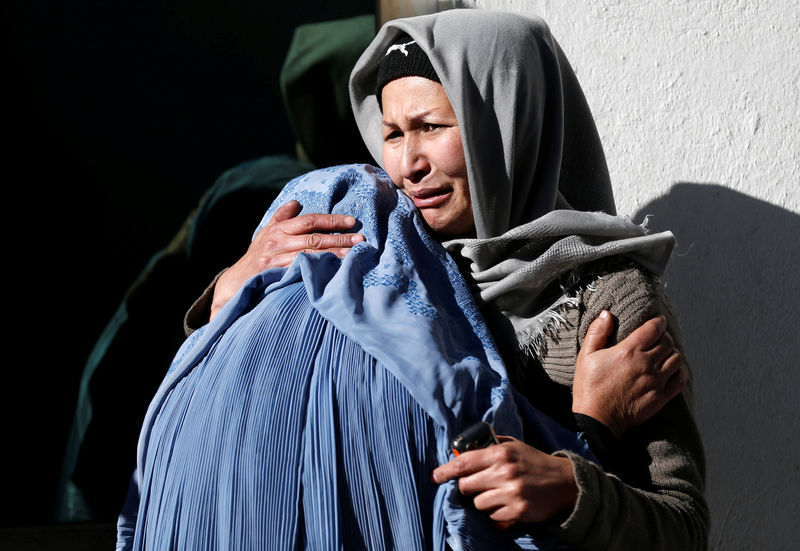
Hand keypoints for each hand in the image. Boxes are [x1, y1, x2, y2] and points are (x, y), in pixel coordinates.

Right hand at [210, 200, 363, 319]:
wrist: (236, 282)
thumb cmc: (256, 256)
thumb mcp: (265, 233)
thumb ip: (281, 217)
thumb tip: (296, 202)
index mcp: (278, 229)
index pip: (309, 220)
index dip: (331, 220)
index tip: (351, 221)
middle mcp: (278, 242)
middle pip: (314, 238)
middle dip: (339, 238)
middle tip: (361, 239)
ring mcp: (277, 260)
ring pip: (311, 255)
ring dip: (334, 254)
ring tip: (353, 254)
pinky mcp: (277, 275)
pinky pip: (302, 271)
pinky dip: (319, 270)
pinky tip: (334, 270)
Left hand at [431, 436, 577, 527]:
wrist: (564, 482)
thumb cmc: (534, 462)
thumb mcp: (513, 446)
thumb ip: (490, 446)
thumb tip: (463, 451)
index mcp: (500, 453)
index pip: (464, 462)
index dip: (445, 471)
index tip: (435, 477)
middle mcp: (503, 473)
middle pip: (465, 486)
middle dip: (467, 487)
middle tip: (478, 485)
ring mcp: (510, 493)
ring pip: (477, 504)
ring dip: (483, 501)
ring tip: (497, 495)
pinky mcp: (517, 511)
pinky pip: (493, 517)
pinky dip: (496, 514)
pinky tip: (507, 505)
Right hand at [573, 311, 685, 437]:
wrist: (597, 420)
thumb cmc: (589, 387)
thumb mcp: (585, 356)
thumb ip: (597, 333)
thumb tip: (606, 314)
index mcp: (628, 351)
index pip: (653, 329)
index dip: (658, 322)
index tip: (657, 321)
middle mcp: (645, 364)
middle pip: (667, 342)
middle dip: (664, 336)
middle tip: (658, 337)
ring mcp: (656, 381)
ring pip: (676, 359)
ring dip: (672, 352)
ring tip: (664, 353)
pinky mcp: (661, 397)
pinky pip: (680, 380)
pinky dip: (680, 372)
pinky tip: (672, 370)